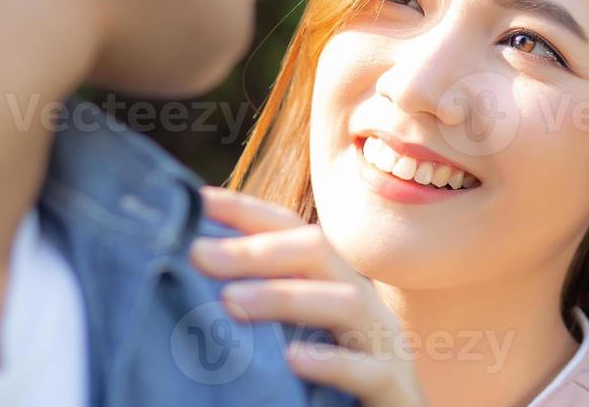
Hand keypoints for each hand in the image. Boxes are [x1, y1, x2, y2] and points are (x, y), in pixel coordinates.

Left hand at [190, 186, 428, 406]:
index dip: (249, 211)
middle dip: (257, 249)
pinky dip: (330, 362)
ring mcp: (382, 342)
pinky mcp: (393, 386)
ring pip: (346, 301)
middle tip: (197, 254)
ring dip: (285, 296)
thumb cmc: (335, 385)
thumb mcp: (297, 336)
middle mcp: (361, 302)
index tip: (198, 201)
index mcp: (334, 284)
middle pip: (318, 253)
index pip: (293, 231)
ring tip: (230, 302)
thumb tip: (195, 286)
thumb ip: (262, 309)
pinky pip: (367, 369)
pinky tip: (292, 360)